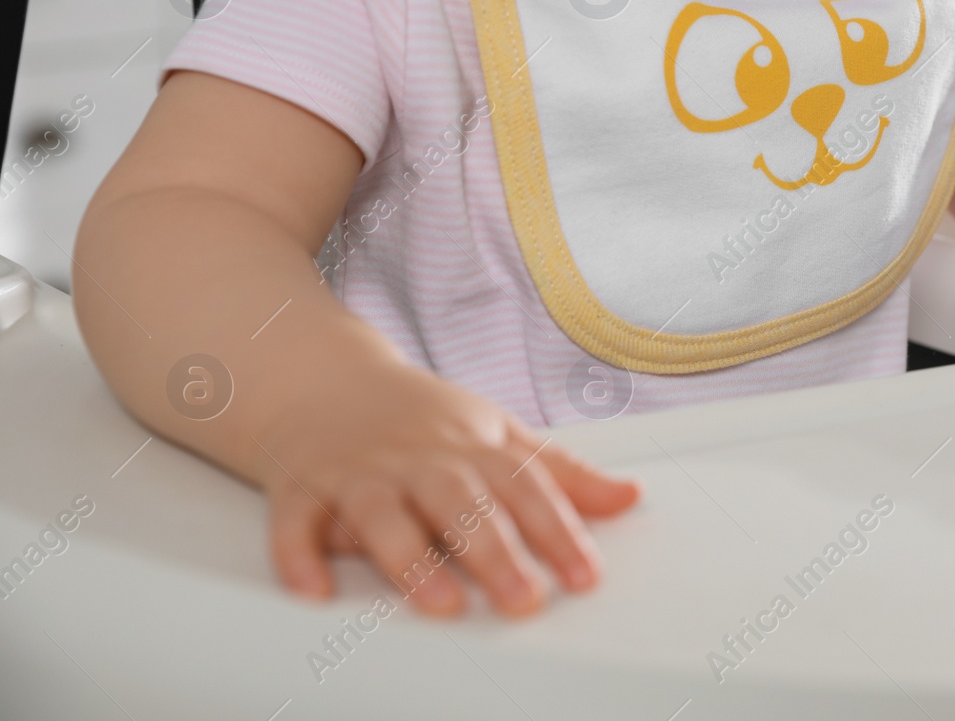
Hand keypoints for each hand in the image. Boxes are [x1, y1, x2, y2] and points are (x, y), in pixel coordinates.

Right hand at [252, 361, 640, 616]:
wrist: (322, 379)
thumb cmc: (420, 418)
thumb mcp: (497, 433)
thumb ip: (561, 473)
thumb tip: (628, 497)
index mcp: (471, 447)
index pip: (524, 489)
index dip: (559, 531)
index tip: (585, 576)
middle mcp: (419, 460)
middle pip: (460, 503)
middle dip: (493, 551)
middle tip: (524, 598)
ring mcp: (359, 474)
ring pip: (383, 516)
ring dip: (410, 561)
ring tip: (441, 604)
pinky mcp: (302, 489)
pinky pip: (296, 523)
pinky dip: (300, 556)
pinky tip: (314, 590)